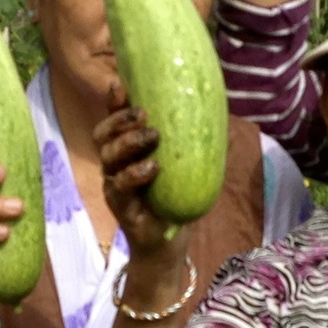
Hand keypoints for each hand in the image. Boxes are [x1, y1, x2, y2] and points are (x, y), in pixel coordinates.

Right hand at [95, 99, 188, 262]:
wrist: (168, 242)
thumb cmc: (176, 200)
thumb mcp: (189, 167)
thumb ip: (199, 142)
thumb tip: (224, 116)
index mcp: (127, 150)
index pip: (113, 121)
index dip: (113, 104)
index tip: (120, 85)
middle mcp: (115, 164)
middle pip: (103, 135)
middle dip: (120, 120)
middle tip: (144, 113)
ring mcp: (114, 185)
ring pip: (108, 156)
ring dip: (128, 142)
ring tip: (153, 136)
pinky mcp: (119, 206)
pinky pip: (119, 185)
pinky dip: (135, 174)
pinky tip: (153, 168)